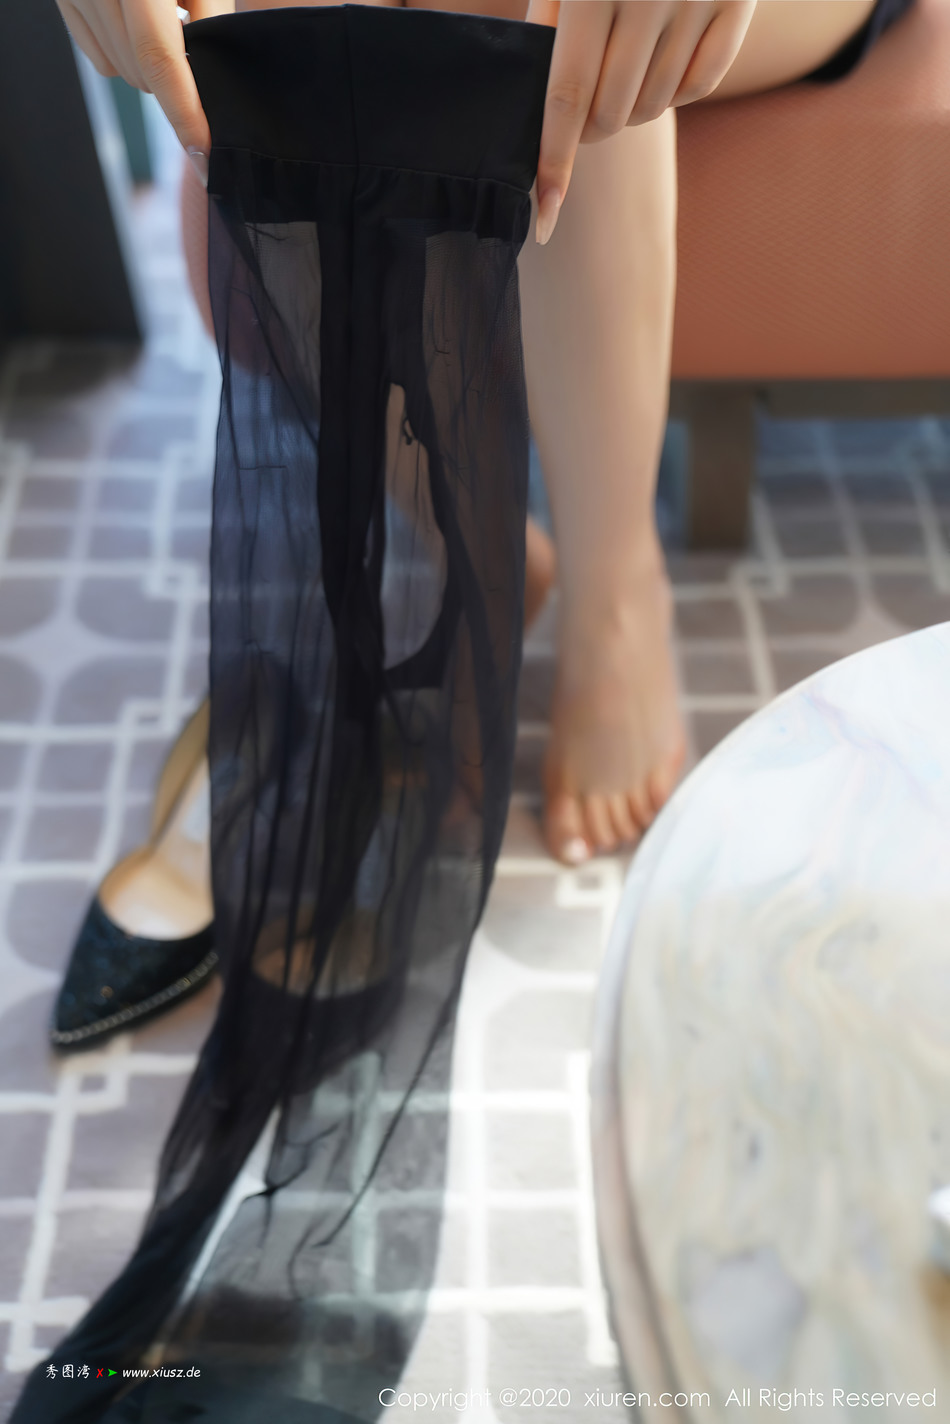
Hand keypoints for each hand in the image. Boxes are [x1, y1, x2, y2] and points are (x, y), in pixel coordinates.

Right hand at [54, 0, 233, 181]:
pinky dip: (121, 56)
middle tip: (193, 51)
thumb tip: (210, 85)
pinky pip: (97, 56)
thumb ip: (210, 17)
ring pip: (117, 71)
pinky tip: (135, 30)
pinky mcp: (63, 0)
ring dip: (147, 69)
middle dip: (173, 84)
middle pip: (140, 73)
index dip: (184, 115)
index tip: (203, 157)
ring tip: (165, 24)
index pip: (160, 63)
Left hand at [526, 0, 756, 242]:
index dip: (552, 159)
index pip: (565, 96)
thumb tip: (543, 107)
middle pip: (610, 113)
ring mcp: (698, 0)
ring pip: (653, 105)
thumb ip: (550, 13)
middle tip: (582, 117)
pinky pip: (701, 86)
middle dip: (589, 130)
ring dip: (630, 110)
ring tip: (621, 78)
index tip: (544, 214)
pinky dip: (676, 94)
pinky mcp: (737, 2)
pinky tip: (662, 70)